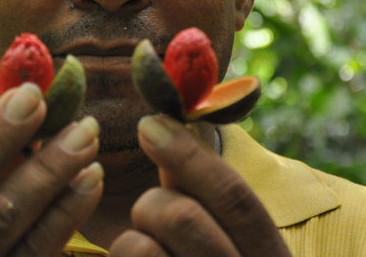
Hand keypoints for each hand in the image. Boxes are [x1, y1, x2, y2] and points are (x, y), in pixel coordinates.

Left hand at [109, 115, 289, 255]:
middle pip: (180, 215)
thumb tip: (163, 124)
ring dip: (130, 241)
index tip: (148, 123)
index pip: (235, 197)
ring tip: (146, 256)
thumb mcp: (231, 246)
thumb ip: (201, 194)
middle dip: (151, 203)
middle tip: (151, 215)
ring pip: (137, 247)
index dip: (188, 154)